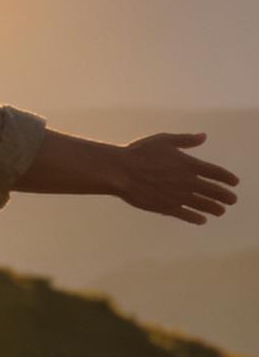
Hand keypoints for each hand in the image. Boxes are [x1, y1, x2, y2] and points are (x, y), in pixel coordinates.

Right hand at [115, 132, 239, 225]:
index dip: (227, 178)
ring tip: (221, 211)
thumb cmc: (140, 153)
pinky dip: (196, 218)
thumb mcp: (164, 140)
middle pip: (213, 191)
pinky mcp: (166, 207)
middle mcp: (187, 182)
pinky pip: (186, 215)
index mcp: (188, 164)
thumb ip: (186, 140)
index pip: (216, 172)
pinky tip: (202, 220)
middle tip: (232, 200)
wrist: (121, 172)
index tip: (235, 182)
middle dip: (225, 196)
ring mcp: (178, 196)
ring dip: (214, 208)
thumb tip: (203, 136)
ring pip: (203, 205)